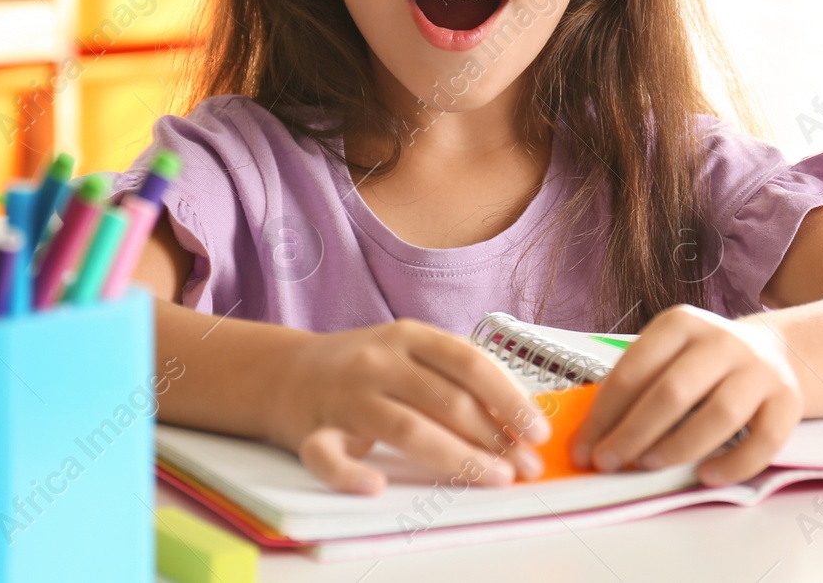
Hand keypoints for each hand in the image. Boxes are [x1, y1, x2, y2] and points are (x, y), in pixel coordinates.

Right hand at [269, 318, 551, 494]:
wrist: (284, 372)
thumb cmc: (366, 367)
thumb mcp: (410, 352)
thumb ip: (456, 375)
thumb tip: (520, 417)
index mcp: (408, 336)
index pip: (469, 363)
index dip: (509, 398)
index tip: (537, 431)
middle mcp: (377, 360)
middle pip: (445, 400)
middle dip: (494, 438)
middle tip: (525, 468)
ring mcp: (344, 396)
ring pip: (405, 429)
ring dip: (456, 458)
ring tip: (493, 479)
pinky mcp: (311, 431)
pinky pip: (328, 458)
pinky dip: (350, 475)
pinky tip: (376, 486)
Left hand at [570, 305, 802, 486]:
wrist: (773, 352)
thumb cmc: (703, 364)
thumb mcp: (669, 355)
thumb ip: (637, 385)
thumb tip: (592, 435)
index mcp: (681, 324)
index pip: (634, 369)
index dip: (604, 413)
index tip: (583, 447)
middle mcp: (722, 341)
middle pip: (673, 392)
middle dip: (632, 433)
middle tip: (608, 462)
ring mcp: (759, 370)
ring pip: (719, 415)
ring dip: (678, 446)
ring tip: (649, 465)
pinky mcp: (788, 400)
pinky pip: (764, 440)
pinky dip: (734, 464)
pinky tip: (706, 475)